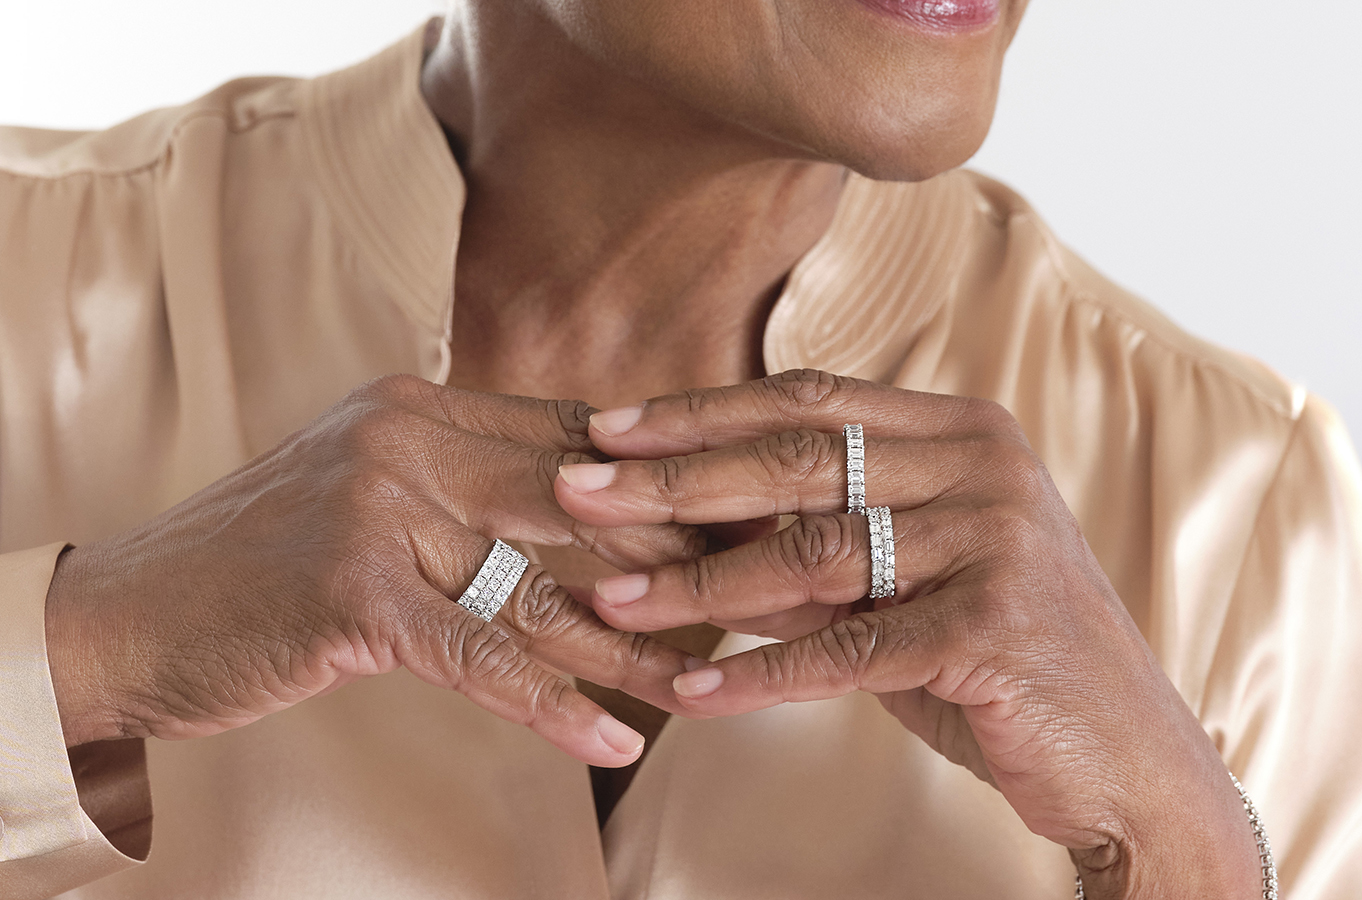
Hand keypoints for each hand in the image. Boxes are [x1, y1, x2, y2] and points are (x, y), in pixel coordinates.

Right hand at [45, 375, 708, 767]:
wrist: (131, 613)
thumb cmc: (268, 565)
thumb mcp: (375, 495)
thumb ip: (468, 485)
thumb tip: (584, 507)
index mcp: (424, 405)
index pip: (575, 435)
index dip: (664, 477)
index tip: (742, 511)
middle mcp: (409, 436)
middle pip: (580, 496)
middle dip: (677, 548)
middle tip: (760, 590)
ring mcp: (379, 506)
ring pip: (540, 584)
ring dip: (632, 644)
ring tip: (710, 684)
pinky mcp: (355, 589)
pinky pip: (480, 654)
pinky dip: (551, 704)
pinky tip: (613, 742)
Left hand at [555, 370, 1259, 896]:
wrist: (1124, 756)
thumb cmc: (1000, 655)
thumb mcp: (910, 578)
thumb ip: (819, 540)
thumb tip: (683, 525)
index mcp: (966, 431)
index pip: (811, 400)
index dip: (702, 411)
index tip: (608, 425)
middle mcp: (986, 468)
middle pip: (799, 460)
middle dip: (673, 477)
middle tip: (574, 487)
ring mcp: (996, 542)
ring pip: (812, 553)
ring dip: (697, 582)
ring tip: (607, 595)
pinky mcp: (992, 627)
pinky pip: (849, 650)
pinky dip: (762, 675)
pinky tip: (690, 692)